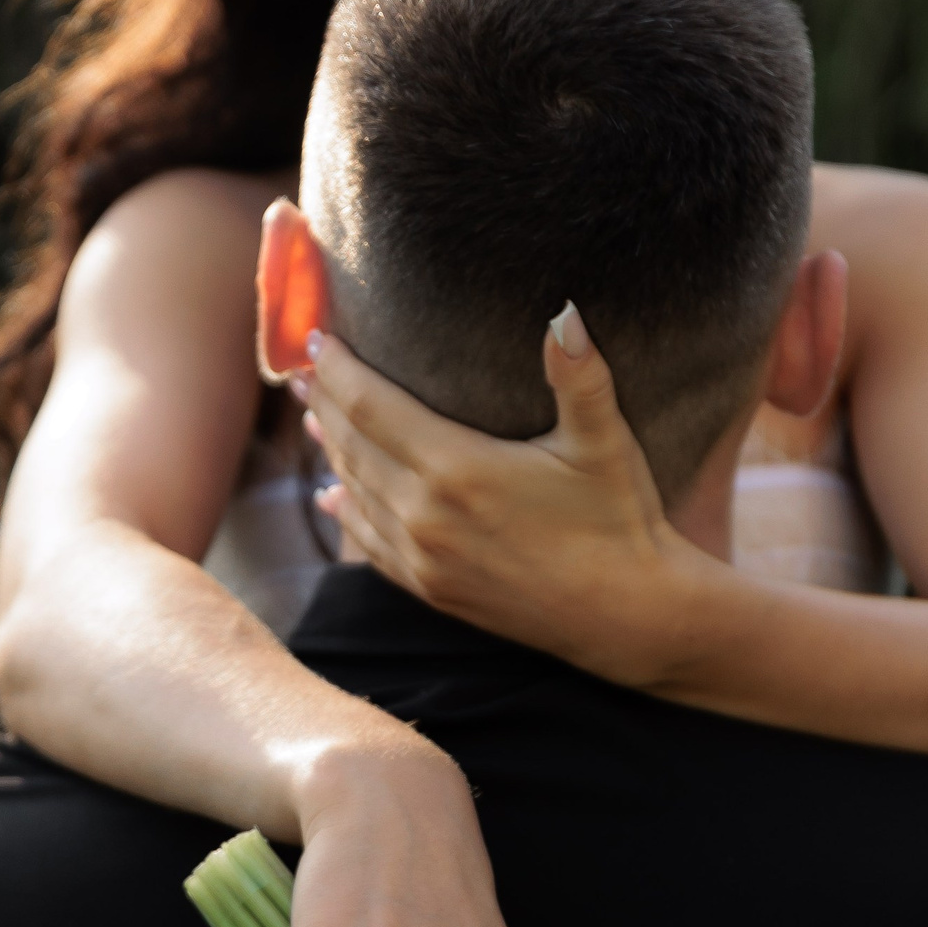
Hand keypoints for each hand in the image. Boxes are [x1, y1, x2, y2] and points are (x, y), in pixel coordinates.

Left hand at [300, 314, 693, 686]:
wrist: (625, 616)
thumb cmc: (619, 522)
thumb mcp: (605, 444)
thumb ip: (580, 376)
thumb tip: (566, 311)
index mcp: (457, 469)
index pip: (372, 406)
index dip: (339, 369)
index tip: (319, 337)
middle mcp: (426, 516)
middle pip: (352, 446)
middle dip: (325, 403)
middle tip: (302, 369)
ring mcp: (424, 559)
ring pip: (354, 494)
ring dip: (330, 453)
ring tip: (313, 418)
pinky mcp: (432, 590)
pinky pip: (370, 544)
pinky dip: (345, 514)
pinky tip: (330, 498)